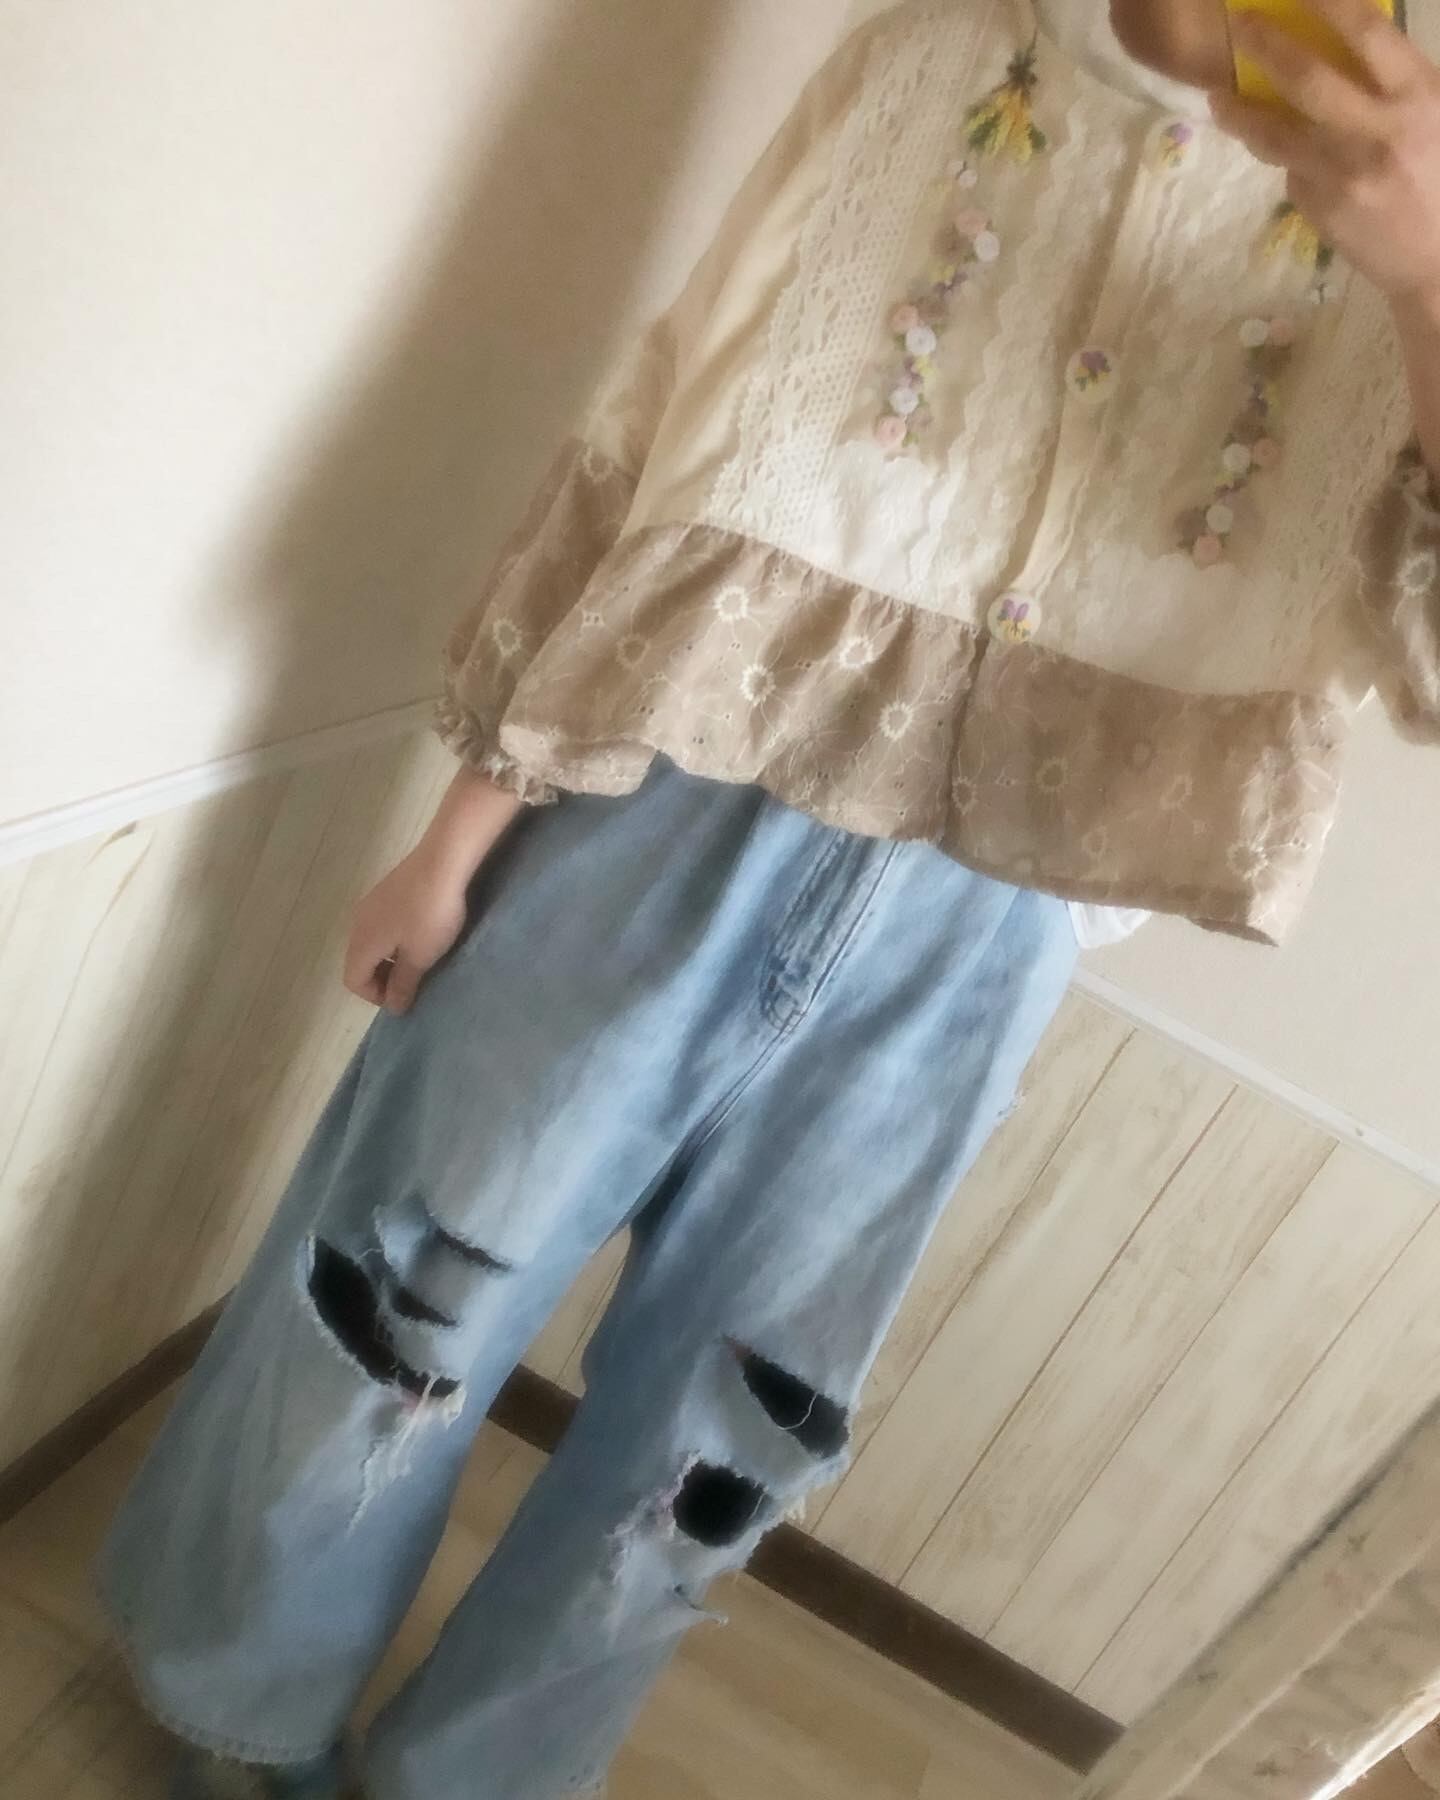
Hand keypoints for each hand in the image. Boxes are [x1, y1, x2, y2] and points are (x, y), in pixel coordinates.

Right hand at [343, 848, 470, 1014]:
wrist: (443, 861)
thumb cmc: (431, 915)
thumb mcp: (420, 957)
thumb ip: (403, 984)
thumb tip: (393, 1006)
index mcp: (361, 942)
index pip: (353, 981)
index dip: (376, 996)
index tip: (405, 996)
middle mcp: (357, 922)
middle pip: (359, 962)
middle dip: (382, 978)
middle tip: (413, 982)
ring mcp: (370, 903)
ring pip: (371, 942)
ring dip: (390, 958)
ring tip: (420, 958)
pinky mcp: (386, 890)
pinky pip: (382, 925)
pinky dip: (395, 938)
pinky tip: (421, 932)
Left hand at [1208, 0, 1439, 307]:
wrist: (1439, 260)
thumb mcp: (1435, 114)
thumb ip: (1395, 83)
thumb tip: (1348, 47)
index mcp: (1416, 97)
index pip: (1366, 34)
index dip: (1326, 4)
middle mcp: (1376, 132)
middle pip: (1306, 79)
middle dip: (1265, 46)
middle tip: (1238, 27)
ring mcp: (1341, 174)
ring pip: (1274, 133)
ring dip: (1239, 112)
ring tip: (1219, 98)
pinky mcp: (1317, 208)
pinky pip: (1289, 171)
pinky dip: (1281, 156)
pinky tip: (1279, 151)